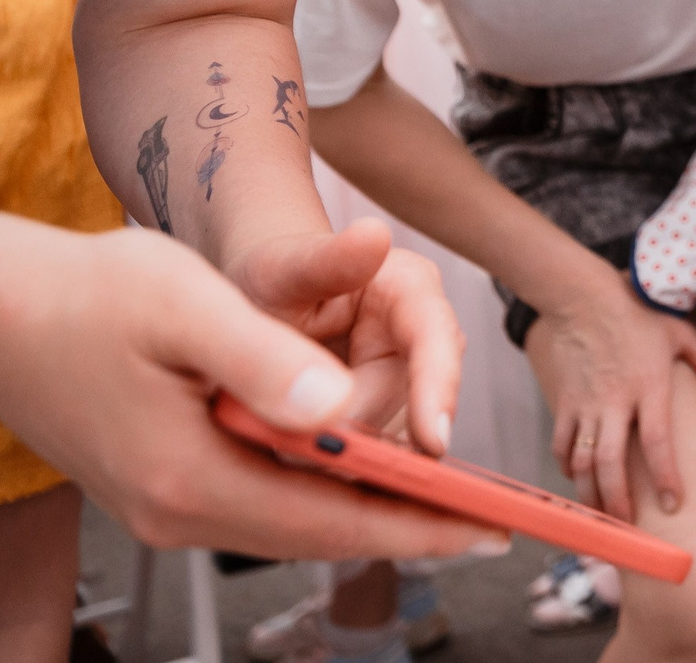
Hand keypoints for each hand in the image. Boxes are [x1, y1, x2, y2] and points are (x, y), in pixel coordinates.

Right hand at [0, 213, 506, 560]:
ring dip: (367, 505)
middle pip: (320, 531)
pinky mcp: (160, 488)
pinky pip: (262, 500)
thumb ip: (267, 359)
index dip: (419, 526)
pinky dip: (320, 487)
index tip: (491, 530)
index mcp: (193, 478)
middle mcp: (180, 511)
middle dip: (408, 524)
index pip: (334, 520)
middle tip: (491, 517)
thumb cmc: (88, 296)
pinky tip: (362, 464)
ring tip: (447, 494)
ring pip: (293, 519)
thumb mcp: (188, 306)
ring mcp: (166, 507)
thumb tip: (341, 408)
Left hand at [226, 218, 462, 455]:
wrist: (257, 308)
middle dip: (349, 430)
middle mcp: (424, 339)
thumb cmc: (270, 280)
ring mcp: (409, 384)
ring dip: (333, 447)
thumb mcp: (283, 267)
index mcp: (410, 289)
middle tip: (282, 446)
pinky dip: (331, 459)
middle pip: (402, 406)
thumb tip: (374, 236)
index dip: (438, 390)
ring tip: (269, 431)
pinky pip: (368, 455)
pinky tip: (289, 448)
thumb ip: (325, 259)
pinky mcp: (388, 420)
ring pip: (384, 438)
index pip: (437, 339)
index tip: (433, 442)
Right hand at [539, 274, 695, 521]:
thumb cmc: (637, 312)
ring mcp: (586, 405)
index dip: (665, 475)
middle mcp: (615, 401)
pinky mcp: (564, 403)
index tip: (673, 503)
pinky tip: (579, 481)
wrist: (582, 297)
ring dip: (591, 495)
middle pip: (612, 465)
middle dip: (618, 502)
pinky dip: (569, 469)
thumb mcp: (681, 332)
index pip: (658, 441)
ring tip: (603, 518)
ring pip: (583, 463)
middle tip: (628, 528)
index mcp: (649, 386)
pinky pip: (563, 446)